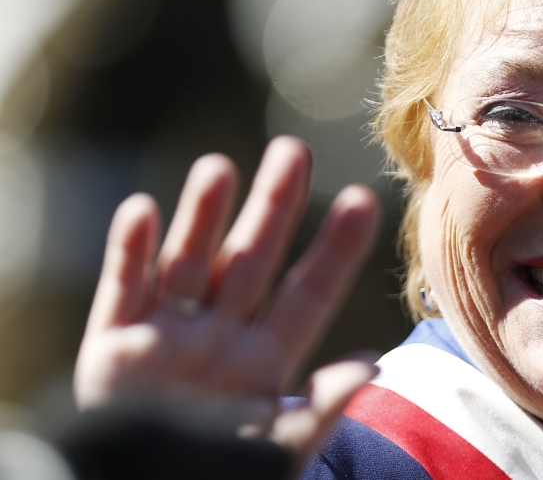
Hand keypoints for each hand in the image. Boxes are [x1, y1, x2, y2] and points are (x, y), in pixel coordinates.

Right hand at [73, 136, 380, 465]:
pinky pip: (123, 287)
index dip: (335, 248)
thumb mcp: (276, 448)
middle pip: (252, 258)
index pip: (309, 292)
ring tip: (220, 166)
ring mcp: (168, 333)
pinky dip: (129, 251)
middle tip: (294, 151)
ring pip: (190, 260)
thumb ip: (319, 407)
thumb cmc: (215, 477)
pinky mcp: (113, 343)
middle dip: (273, 207)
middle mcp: (221, 335)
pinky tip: (142, 209)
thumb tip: (371, 364)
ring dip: (202, 215)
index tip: (363, 200)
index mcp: (266, 359)